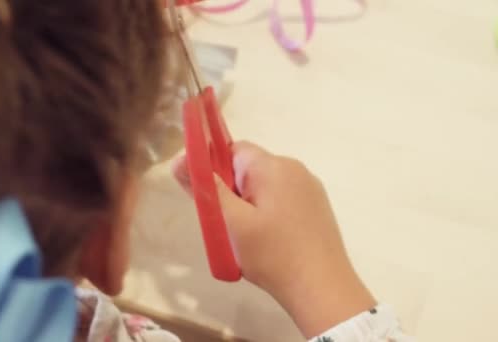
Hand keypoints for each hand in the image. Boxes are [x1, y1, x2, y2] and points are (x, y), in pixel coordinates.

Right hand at [173, 141, 375, 337]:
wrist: (322, 289)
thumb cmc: (272, 254)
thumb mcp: (231, 222)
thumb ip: (206, 188)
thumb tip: (178, 160)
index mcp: (273, 165)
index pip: (233, 149)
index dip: (215, 169)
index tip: (211, 200)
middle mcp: (295, 168)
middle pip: (250, 168)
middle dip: (232, 191)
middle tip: (227, 225)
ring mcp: (310, 187)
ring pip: (266, 185)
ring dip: (250, 204)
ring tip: (248, 238)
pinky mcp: (318, 207)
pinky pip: (283, 198)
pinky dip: (269, 213)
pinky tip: (270, 241)